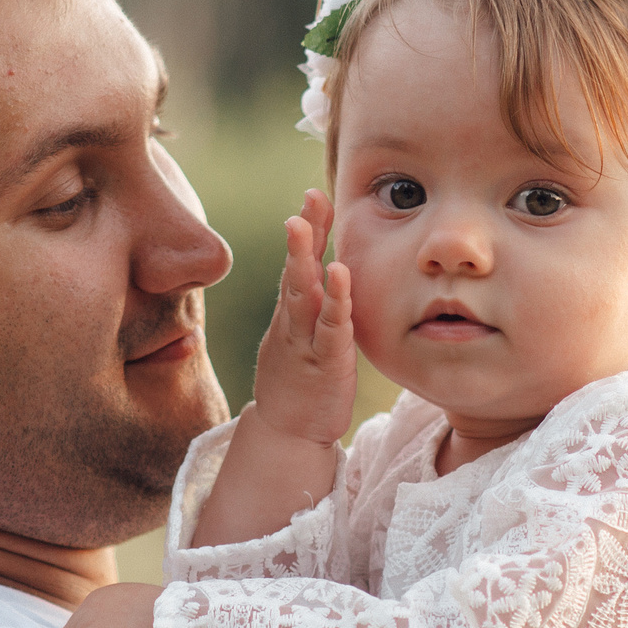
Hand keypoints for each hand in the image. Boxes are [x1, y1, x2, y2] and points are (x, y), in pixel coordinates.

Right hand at [252, 190, 355, 448]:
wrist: (288, 432)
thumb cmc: (302, 381)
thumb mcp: (306, 337)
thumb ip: (316, 307)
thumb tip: (330, 273)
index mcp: (293, 313)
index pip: (299, 263)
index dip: (308, 229)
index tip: (314, 194)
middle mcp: (294, 321)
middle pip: (295, 269)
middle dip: (303, 232)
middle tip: (309, 196)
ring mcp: (304, 341)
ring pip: (301, 294)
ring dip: (302, 257)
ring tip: (303, 223)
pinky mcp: (322, 363)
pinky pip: (328, 328)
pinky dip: (335, 300)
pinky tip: (339, 275)